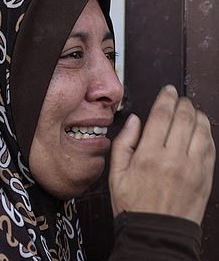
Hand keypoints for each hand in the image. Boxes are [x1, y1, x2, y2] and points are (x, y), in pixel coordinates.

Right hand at [109, 85, 215, 224]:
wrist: (156, 233)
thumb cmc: (134, 206)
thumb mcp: (116, 174)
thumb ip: (124, 143)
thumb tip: (133, 121)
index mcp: (148, 156)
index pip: (161, 115)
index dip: (166, 98)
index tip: (167, 91)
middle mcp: (173, 159)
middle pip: (184, 117)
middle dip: (182, 102)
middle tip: (179, 98)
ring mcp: (193, 168)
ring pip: (201, 129)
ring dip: (197, 115)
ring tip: (190, 111)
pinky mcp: (205, 177)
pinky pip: (210, 147)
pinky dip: (206, 133)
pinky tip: (200, 129)